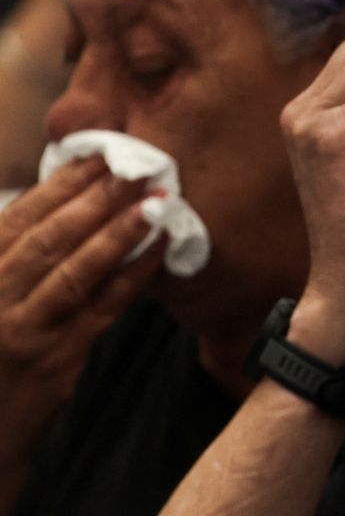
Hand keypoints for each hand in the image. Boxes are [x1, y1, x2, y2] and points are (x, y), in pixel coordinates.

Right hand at [0, 157, 164, 456]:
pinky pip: (101, 311)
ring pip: (75, 272)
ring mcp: (23, 330)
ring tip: (157, 201)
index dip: (60, 185)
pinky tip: (159, 253)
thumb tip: (56, 209)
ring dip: (120, 233)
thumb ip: (11, 260)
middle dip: (96, 198)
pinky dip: (132, 278)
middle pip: (49, 239)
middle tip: (139, 165)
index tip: (98, 154)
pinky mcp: (56, 360)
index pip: (18, 219)